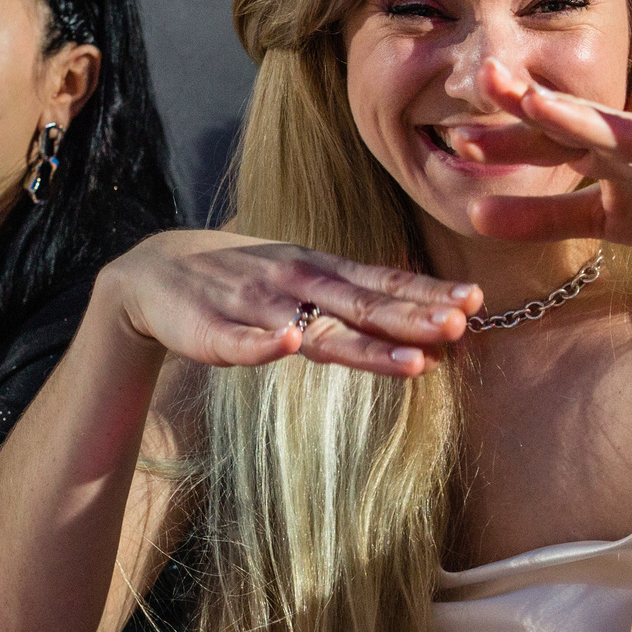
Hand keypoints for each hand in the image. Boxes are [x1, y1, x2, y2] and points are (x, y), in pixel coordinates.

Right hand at [102, 229, 480, 377]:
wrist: (156, 272)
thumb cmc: (246, 281)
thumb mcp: (306, 276)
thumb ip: (358, 296)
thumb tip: (429, 312)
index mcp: (320, 270)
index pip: (382, 281)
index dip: (427, 293)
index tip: (474, 301)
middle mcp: (295, 281)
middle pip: (363, 305)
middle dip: (413, 317)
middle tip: (460, 326)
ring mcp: (254, 305)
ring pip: (316, 329)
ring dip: (366, 345)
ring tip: (412, 362)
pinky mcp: (212, 330)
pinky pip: (238, 341)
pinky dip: (261, 343)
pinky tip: (284, 345)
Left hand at [463, 61, 631, 273]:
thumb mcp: (600, 218)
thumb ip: (541, 217)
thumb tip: (473, 217)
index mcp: (602, 149)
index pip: (545, 140)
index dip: (504, 138)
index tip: (455, 138)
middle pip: (575, 121)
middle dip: (530, 104)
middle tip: (483, 79)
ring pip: (627, 132)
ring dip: (587, 115)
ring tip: (543, 98)